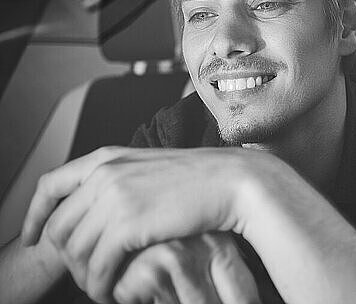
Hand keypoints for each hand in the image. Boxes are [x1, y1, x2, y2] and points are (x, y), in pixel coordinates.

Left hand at [21, 146, 281, 302]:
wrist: (230, 181)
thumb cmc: (197, 178)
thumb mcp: (148, 169)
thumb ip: (118, 180)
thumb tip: (94, 205)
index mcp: (106, 158)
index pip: (50, 186)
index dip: (34, 215)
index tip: (32, 236)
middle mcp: (103, 174)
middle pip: (59, 226)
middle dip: (65, 256)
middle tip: (82, 274)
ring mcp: (115, 198)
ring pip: (76, 250)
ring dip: (83, 275)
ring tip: (98, 286)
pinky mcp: (129, 225)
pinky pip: (98, 265)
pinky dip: (99, 285)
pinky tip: (111, 292)